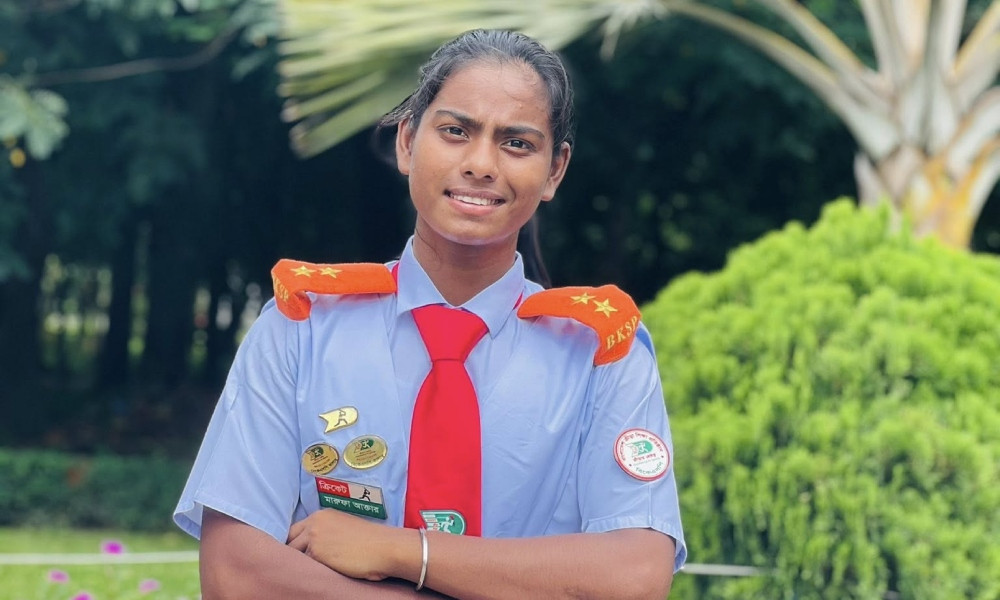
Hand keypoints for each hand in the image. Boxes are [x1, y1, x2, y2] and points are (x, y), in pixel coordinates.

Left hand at [287, 509, 416, 581]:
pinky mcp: (317, 553)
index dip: (295, 543)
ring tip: (308, 572)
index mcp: (321, 515)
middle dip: (292, 553)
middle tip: (297, 566)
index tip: (296, 553)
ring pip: (295, 554)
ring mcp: (314, 537)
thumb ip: (325, 531)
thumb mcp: (344, 527)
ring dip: (300, 563)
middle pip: (289, 541)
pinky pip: (304, 565)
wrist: (384, 547)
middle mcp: (314, 523)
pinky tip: (317, 574)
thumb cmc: (370, 541)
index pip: (295, 530)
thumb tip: (312, 547)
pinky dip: (309, 571)